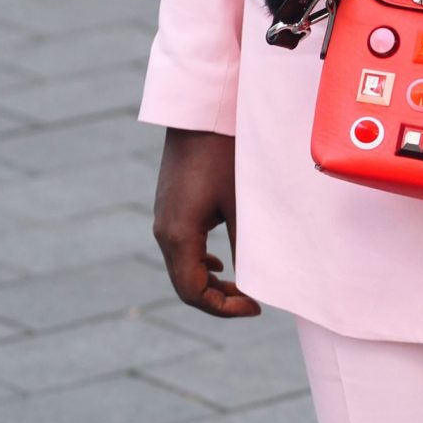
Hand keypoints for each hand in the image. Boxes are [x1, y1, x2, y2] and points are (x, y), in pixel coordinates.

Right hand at [152, 128, 260, 318]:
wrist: (201, 113)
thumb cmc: (224, 155)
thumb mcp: (241, 205)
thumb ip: (247, 248)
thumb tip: (258, 283)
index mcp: (178, 235)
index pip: (193, 292)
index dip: (223, 309)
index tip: (255, 307)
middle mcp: (164, 231)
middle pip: (186, 285)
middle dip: (219, 300)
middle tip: (253, 303)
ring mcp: (165, 219)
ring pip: (183, 268)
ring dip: (211, 282)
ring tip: (242, 288)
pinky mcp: (171, 207)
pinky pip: (182, 248)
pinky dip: (202, 263)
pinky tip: (222, 261)